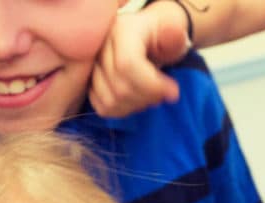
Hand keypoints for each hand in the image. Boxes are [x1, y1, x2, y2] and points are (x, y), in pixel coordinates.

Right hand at [89, 2, 191, 118]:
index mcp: (121, 30)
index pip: (127, 65)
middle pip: (119, 87)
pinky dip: (123, 110)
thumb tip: (175, 34)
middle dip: (147, 97)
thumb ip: (176, 36)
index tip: (173, 93)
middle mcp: (100, 45)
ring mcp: (91, 64)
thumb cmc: (162, 36)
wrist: (148, 37)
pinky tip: (137, 100)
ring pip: (110, 100)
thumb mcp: (174, 33)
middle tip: (165, 95)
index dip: (151, 85)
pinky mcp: (89, 80)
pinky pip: (102, 106)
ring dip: (136, 106)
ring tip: (151, 96)